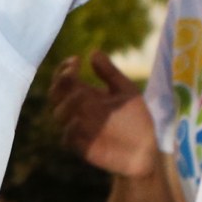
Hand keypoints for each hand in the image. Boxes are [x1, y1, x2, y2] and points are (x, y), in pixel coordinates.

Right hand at [48, 51, 159, 178]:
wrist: (146, 150)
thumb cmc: (136, 119)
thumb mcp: (126, 91)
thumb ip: (110, 73)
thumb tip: (93, 52)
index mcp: (86, 95)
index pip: (64, 80)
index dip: (63, 68)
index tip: (75, 60)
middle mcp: (79, 111)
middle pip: (55, 94)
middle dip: (60, 82)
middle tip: (71, 74)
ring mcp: (79, 129)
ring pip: (58, 114)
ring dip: (67, 102)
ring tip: (81, 94)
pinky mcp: (83, 147)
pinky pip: (67, 138)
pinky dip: (70, 128)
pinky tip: (79, 120)